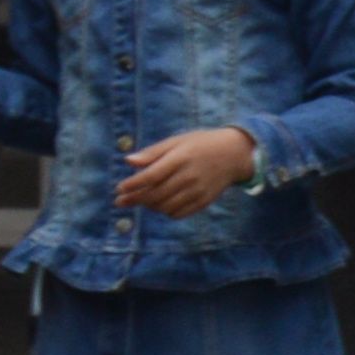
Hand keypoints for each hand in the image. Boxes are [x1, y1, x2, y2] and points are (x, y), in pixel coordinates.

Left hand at [116, 125, 260, 217]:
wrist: (234, 154)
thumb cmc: (201, 144)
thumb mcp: (177, 141)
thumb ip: (153, 153)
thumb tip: (128, 161)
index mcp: (181, 157)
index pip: (152, 175)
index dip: (133, 184)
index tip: (119, 189)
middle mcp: (190, 176)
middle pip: (156, 194)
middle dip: (135, 199)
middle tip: (121, 201)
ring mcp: (198, 190)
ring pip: (166, 206)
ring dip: (149, 206)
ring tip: (142, 201)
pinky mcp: (204, 201)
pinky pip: (179, 213)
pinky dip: (166, 212)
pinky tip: (160, 205)